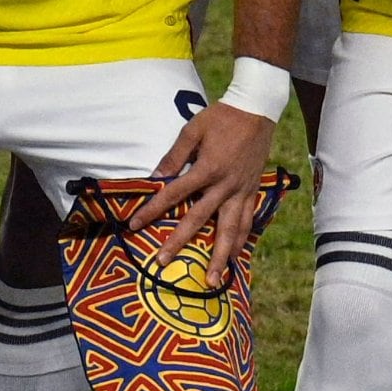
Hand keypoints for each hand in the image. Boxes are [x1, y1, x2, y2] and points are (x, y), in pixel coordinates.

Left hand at [147, 99, 279, 282]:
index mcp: (207, 169)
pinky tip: (236, 256)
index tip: (134, 225)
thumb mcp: (192, 131)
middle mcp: (225, 185)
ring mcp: (242, 191)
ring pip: (231, 230)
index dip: (153, 210)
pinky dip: (242, 240)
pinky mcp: (253, 191)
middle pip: (200, 219)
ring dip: (221, 256)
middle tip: (164, 262)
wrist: (257, 110)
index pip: (173, 194)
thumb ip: (173, 156)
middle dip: (180, 242)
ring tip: (213, 280)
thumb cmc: (221, 118)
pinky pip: (248, 221)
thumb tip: (155, 178)